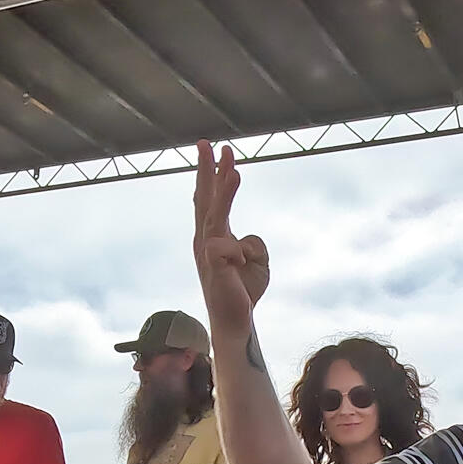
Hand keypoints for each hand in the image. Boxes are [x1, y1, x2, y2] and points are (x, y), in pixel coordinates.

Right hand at [191, 140, 269, 336]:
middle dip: (206, 169)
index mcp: (213, 236)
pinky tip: (241, 268)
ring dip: (225, 191)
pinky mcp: (214, 264)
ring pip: (216, 214)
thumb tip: (242, 242)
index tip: (217, 150)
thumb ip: (253, 243)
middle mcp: (204, 240)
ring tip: (233, 168)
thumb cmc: (244, 290)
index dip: (213, 174)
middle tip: (206, 143)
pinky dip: (244, 255)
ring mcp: (206, 252)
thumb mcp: (258, 259)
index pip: (210, 199)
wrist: (235, 320)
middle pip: (205, 199)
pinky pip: (233, 247)